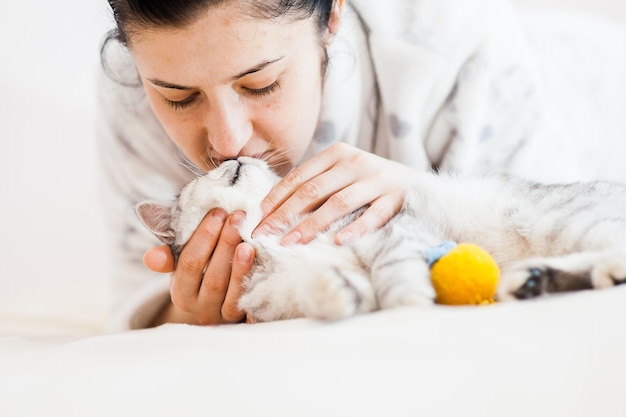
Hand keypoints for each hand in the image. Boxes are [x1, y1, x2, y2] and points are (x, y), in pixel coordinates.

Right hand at [143, 208, 254, 324]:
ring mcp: (221, 316)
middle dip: (225, 244)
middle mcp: (199, 309)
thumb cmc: (203, 270)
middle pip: (213, 277)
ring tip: (248, 239)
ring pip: (230, 291)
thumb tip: (151, 257)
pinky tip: (259, 261)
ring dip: (240, 264)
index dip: (204, 236)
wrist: (223, 300)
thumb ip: (168, 256)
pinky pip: (246, 301)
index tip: (218, 212)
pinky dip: (251, 280)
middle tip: (238, 217)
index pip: (190, 263)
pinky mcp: (242, 319)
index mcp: (180, 292)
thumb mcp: (183, 263)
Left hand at [253, 142, 413, 244]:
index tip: (256, 220)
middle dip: (284, 215)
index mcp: (337, 154)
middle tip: (264, 236)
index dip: (275, 199)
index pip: (298, 177)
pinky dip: (355, 228)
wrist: (415, 182)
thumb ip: (315, 185)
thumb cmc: (367, 182)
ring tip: (291, 243)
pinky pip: (373, 215)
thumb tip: (273, 211)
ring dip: (312, 224)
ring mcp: (376, 180)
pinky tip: (339, 241)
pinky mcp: (395, 198)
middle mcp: (355, 162)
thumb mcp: (341, 174)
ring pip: (338, 203)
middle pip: (313, 190)